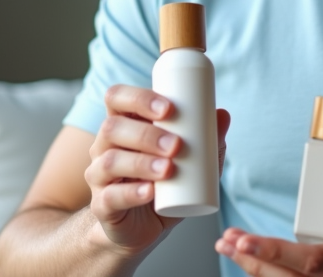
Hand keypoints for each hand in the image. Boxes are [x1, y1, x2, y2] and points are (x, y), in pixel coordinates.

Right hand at [86, 84, 230, 259]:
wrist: (143, 226)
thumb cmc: (165, 183)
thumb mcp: (188, 160)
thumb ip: (206, 139)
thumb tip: (223, 115)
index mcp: (123, 124)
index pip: (117, 98)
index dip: (139, 98)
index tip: (169, 109)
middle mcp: (104, 146)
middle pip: (112, 127)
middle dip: (146, 134)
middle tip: (176, 145)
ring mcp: (99, 176)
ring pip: (110, 161)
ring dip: (141, 163)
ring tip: (168, 169)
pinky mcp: (102, 206)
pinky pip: (110, 197)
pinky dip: (132, 193)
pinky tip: (150, 192)